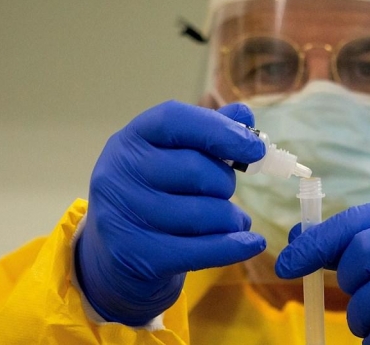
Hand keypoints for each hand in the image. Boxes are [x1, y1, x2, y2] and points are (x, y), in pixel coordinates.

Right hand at [75, 101, 266, 325]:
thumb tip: (243, 114)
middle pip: (196, 170)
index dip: (220, 130)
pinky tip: (251, 243)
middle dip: (225, 182)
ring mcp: (125, 216)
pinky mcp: (139, 255)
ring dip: (230, 218)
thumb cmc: (153, 193)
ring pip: (204, 214)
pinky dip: (235, 246)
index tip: (255, 148)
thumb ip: (208, 131)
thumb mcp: (171, 155)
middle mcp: (120, 173)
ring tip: (232, 220)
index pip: (176, 121)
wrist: (114, 252)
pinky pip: (202, 250)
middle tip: (226, 190)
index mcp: (131, 139)